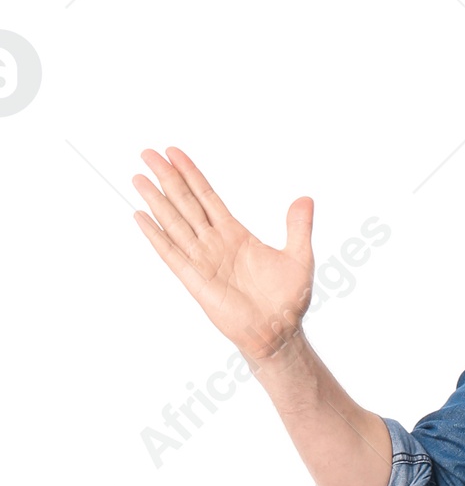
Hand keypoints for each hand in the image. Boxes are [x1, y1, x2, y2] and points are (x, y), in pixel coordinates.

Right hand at [132, 147, 314, 364]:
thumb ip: (298, 227)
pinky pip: (171, 254)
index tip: (173, 153)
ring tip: (138, 178)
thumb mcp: (299, 258)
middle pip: (185, 202)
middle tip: (147, 153)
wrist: (279, 332)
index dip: (191, 174)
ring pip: (174, 223)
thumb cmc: (288, 300)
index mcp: (235, 234)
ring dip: (156, 200)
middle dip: (167, 177)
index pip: (207, 196)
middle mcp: (215, 243)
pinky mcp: (196, 281)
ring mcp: (203, 260)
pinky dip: (156, 236)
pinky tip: (141, 217)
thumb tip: (305, 199)